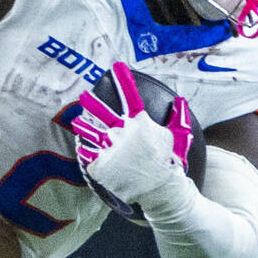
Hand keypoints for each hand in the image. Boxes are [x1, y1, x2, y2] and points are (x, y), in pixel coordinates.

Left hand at [71, 61, 192, 204]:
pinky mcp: (100, 165)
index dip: (123, 80)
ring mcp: (109, 148)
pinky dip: (85, 149)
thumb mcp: (180, 136)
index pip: (130, 96)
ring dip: (83, 125)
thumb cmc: (171, 163)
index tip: (116, 66)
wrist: (161, 191)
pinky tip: (81, 146)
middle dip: (92, 103)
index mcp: (140, 123)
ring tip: (76, 121)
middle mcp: (122, 133)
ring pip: (91, 132)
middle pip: (103, 112)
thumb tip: (180, 100)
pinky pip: (88, 153)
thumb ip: (179, 117)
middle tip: (84, 96)